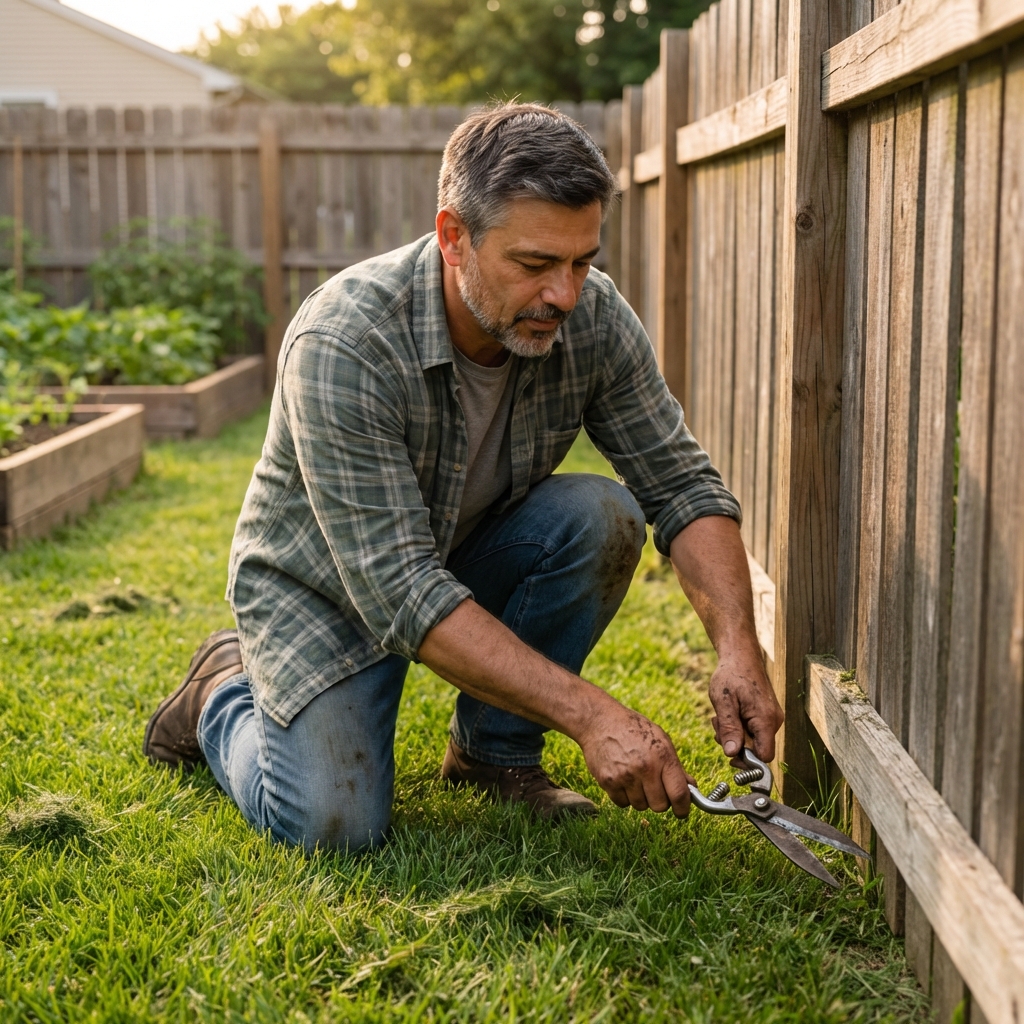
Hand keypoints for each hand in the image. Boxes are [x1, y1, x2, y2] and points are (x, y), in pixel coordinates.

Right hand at [576, 703, 694, 816]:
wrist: (599, 721)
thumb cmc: (634, 729)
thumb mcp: (661, 740)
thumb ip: (675, 766)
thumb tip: (691, 788)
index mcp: (662, 757)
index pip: (679, 794)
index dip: (683, 808)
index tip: (681, 811)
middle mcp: (645, 768)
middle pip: (660, 806)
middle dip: (659, 800)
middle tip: (654, 786)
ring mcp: (625, 776)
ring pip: (641, 806)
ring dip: (641, 797)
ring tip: (635, 777)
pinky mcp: (608, 782)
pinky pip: (622, 804)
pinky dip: (624, 796)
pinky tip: (622, 778)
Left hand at [708, 654, 783, 764]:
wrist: (740, 656)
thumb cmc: (731, 675)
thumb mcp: (723, 702)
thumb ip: (729, 728)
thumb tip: (731, 753)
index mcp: (766, 720)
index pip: (764, 756)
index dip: (747, 761)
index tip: (729, 753)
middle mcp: (774, 721)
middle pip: (756, 750)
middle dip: (734, 744)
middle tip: (718, 726)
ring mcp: (771, 718)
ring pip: (752, 741)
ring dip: (734, 734)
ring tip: (721, 716)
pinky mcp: (766, 716)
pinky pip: (753, 731)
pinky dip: (738, 727)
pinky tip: (729, 713)